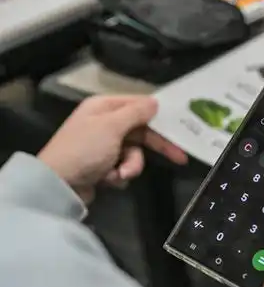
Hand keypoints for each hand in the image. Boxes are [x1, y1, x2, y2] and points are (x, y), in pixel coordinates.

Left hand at [38, 95, 187, 203]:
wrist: (59, 184)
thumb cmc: (85, 149)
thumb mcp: (112, 127)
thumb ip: (136, 113)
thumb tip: (156, 101)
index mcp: (104, 107)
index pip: (139, 105)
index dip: (159, 115)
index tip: (180, 124)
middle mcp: (105, 123)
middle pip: (141, 131)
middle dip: (155, 147)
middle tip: (180, 158)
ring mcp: (104, 145)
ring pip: (135, 152)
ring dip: (131, 165)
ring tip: (119, 174)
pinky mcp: (103, 165)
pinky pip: (124, 166)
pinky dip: (119, 174)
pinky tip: (108, 178)